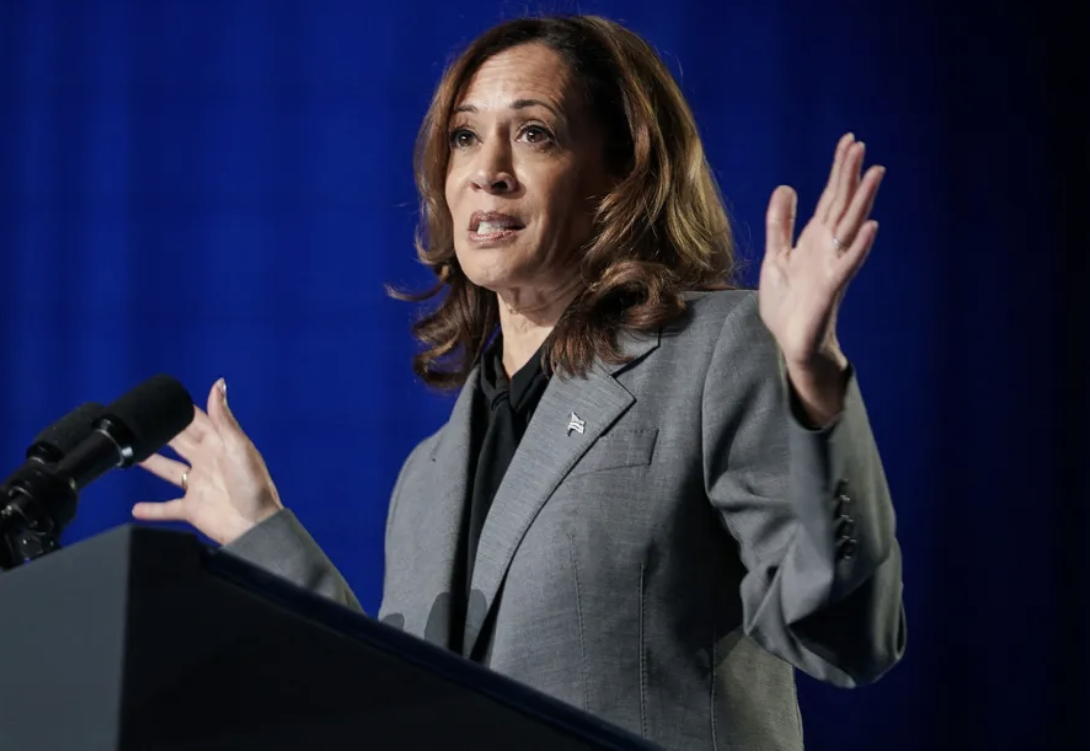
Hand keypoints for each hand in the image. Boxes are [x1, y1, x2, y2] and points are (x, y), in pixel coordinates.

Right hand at [134, 379, 282, 544]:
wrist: (255, 526)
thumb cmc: (254, 486)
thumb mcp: (238, 446)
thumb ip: (223, 417)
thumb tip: (218, 384)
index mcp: (219, 444)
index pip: (196, 421)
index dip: (181, 411)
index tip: (163, 400)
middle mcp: (207, 462)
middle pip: (178, 442)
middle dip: (161, 433)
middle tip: (139, 423)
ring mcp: (198, 485)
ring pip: (168, 470)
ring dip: (151, 463)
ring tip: (130, 455)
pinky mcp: (192, 508)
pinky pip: (166, 507)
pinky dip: (152, 509)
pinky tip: (136, 508)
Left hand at [759, 132, 883, 368]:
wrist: (790, 341)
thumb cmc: (787, 304)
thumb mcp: (776, 257)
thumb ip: (780, 224)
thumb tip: (786, 187)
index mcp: (814, 239)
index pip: (830, 197)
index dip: (838, 170)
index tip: (849, 141)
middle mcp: (827, 248)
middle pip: (842, 204)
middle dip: (850, 175)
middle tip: (860, 144)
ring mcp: (832, 266)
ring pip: (851, 227)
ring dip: (863, 200)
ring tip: (875, 173)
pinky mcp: (831, 288)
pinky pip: (848, 264)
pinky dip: (860, 246)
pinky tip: (872, 227)